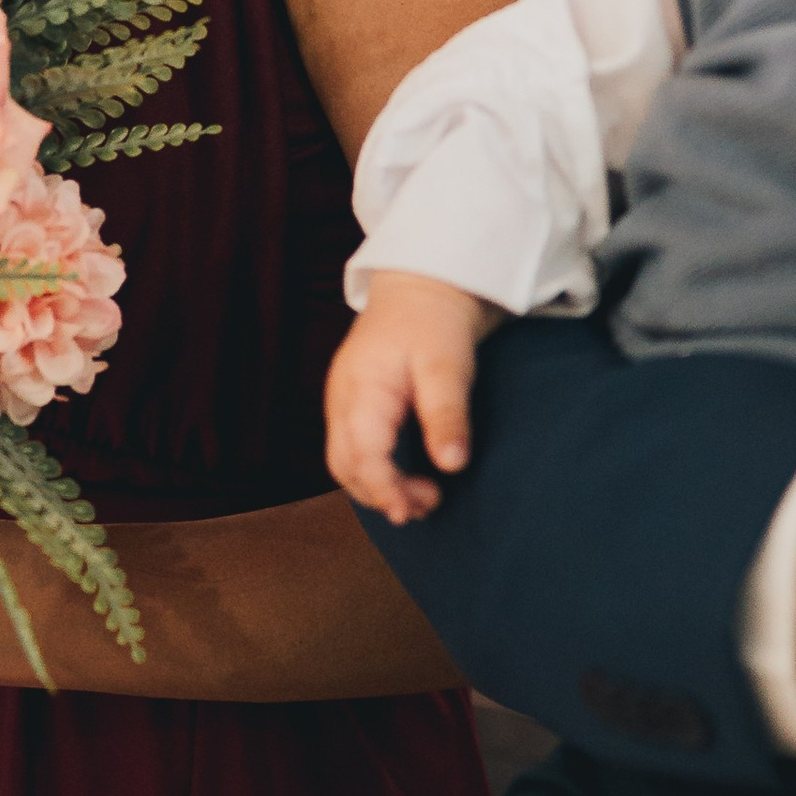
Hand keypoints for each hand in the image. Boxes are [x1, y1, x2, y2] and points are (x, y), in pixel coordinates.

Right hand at [324, 273, 497, 522]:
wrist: (420, 287)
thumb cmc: (434, 323)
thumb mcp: (447, 365)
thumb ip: (447, 414)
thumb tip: (452, 465)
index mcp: (362, 388)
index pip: (362, 456)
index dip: (386, 489)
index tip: (416, 508)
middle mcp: (343, 399)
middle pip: (345, 466)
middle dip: (381, 495)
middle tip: (428, 505)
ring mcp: (343, 401)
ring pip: (343, 462)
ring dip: (376, 488)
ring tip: (422, 497)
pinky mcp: (352, 403)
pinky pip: (350, 449)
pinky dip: (372, 472)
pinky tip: (403, 476)